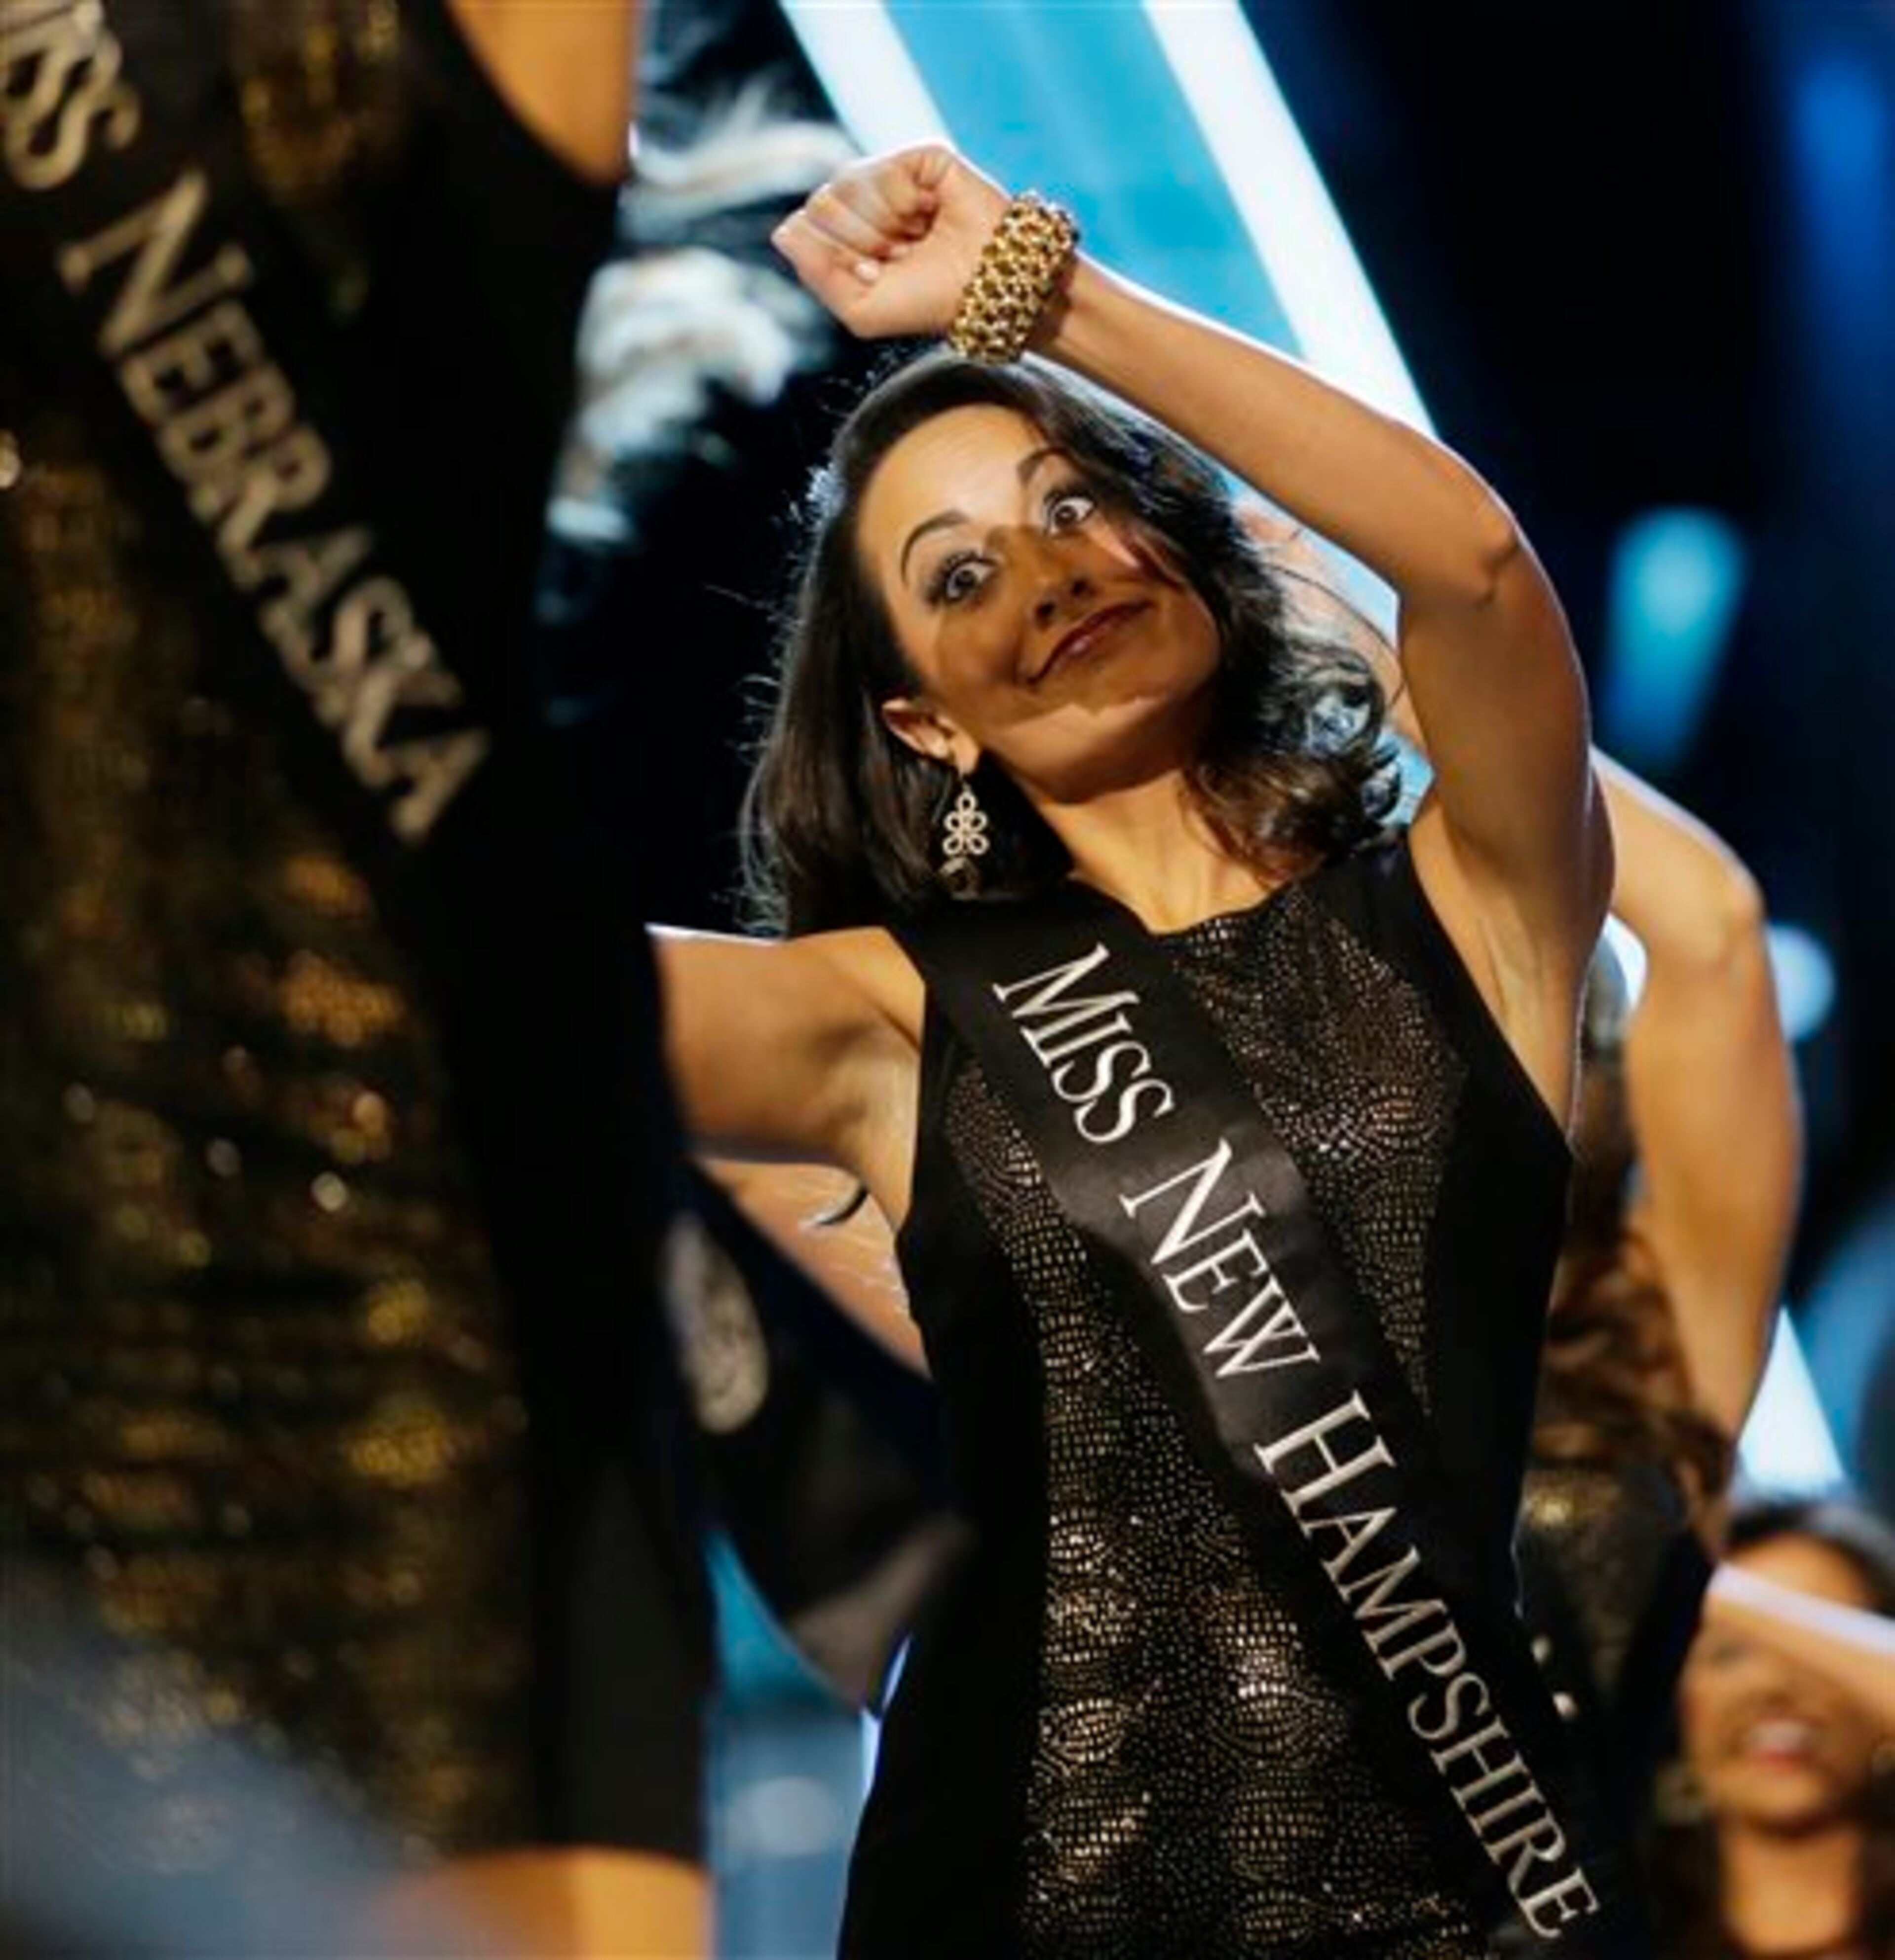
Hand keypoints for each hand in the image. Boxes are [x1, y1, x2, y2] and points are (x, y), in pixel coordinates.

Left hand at [770, 144, 1009, 341]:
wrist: (991, 289)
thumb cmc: (931, 305)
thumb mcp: (860, 310)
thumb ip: (817, 274)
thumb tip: (783, 231)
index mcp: (853, 239)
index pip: (806, 230)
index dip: (836, 258)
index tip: (875, 275)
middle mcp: (870, 203)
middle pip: (820, 206)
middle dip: (857, 241)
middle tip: (898, 257)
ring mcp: (896, 177)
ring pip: (844, 185)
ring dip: (879, 224)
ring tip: (916, 238)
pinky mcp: (922, 158)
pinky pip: (880, 170)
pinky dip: (899, 201)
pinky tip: (927, 213)